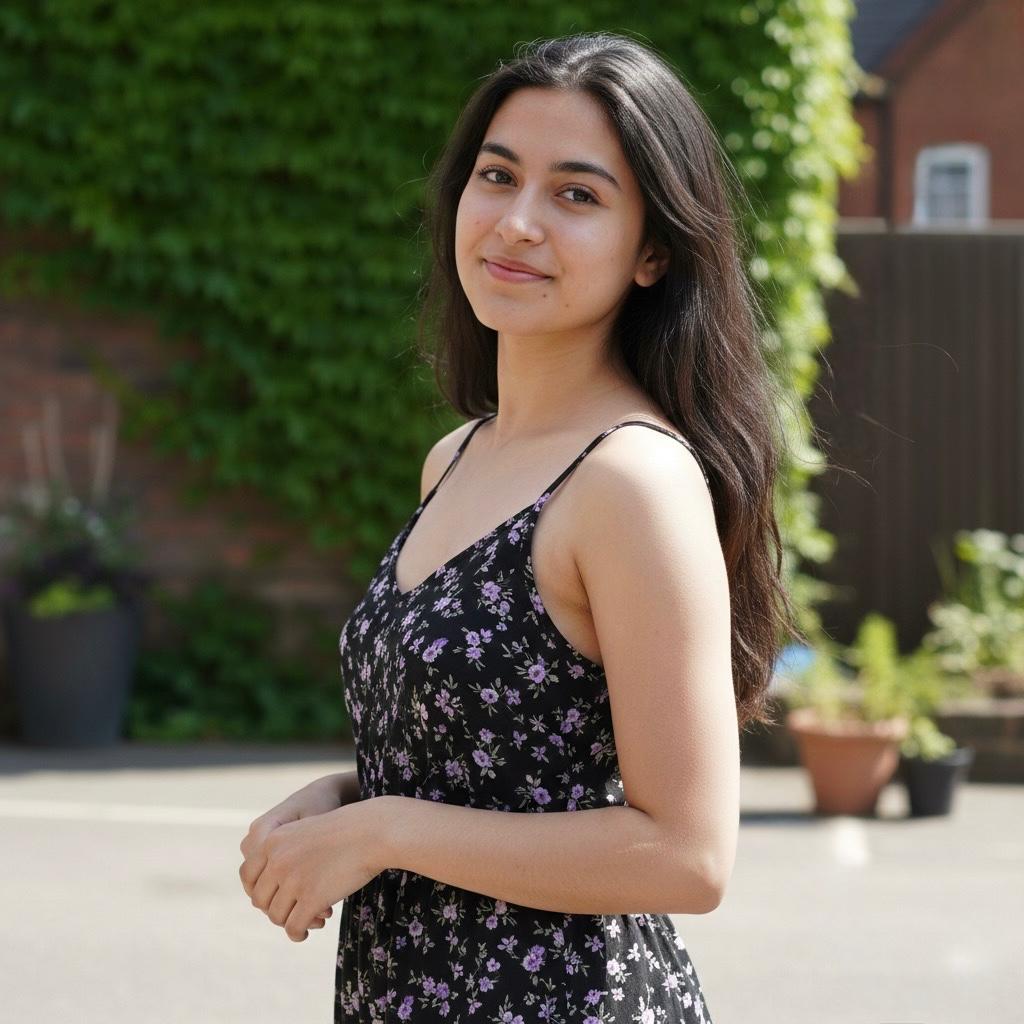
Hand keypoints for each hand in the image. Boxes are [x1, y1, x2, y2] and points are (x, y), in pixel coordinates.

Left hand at [239, 797, 388, 942]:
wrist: (373, 831)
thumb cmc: (345, 831)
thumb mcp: (305, 833)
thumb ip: (285, 853)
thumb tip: (269, 889)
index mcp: (272, 840)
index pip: (247, 875)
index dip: (259, 889)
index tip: (274, 897)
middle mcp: (278, 859)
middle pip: (260, 898)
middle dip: (275, 907)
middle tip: (291, 910)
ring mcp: (293, 880)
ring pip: (276, 916)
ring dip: (288, 922)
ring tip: (303, 921)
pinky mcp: (311, 898)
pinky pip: (293, 927)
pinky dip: (298, 933)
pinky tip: (307, 931)